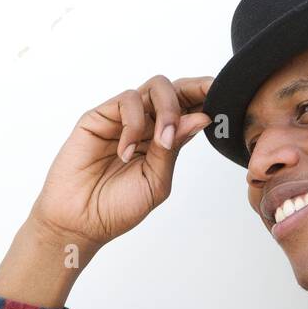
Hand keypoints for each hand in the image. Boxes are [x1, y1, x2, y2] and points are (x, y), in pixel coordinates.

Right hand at [29, 74, 214, 247]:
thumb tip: (200, 118)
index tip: (226, 97)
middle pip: (176, 89)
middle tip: (201, 108)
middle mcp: (146, 124)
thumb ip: (174, 149)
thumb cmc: (118, 207)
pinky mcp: (99, 116)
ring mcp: (123, 118)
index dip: (207, 97)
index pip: (189, 109)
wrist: (80, 221)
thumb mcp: (157, 181)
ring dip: (167, 111)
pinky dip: (135, 123)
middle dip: (194, 92)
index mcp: (164, 140)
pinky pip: (127, 101)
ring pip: (155, 87)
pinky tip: (127, 151)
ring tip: (162, 141)